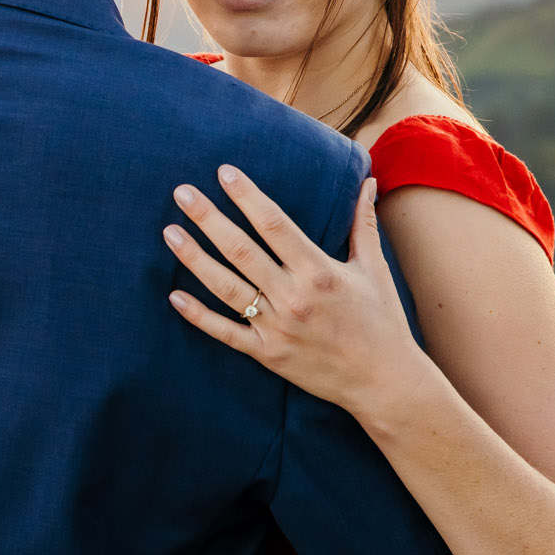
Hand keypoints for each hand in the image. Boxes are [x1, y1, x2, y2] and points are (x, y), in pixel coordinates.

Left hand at [162, 166, 430, 417]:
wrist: (385, 383)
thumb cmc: (381, 322)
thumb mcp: (374, 270)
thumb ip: (363, 224)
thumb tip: (367, 181)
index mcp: (319, 272)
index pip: (274, 224)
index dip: (247, 196)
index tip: (224, 172)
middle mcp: (293, 297)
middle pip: (241, 250)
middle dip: (208, 218)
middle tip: (181, 192)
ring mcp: (277, 327)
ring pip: (226, 288)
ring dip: (194, 259)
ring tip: (170, 233)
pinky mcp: (268, 354)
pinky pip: (225, 333)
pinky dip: (198, 315)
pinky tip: (173, 296)